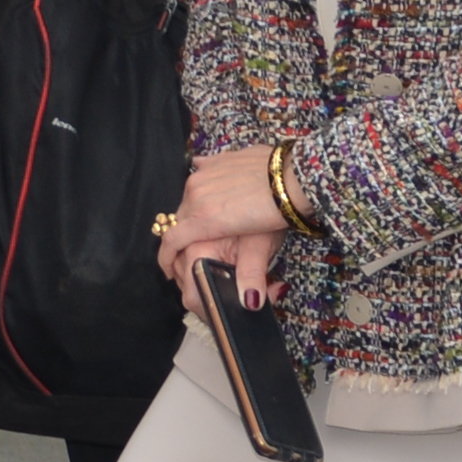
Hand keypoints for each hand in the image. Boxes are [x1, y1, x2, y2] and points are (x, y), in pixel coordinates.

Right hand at [166, 145, 288, 308]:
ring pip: (189, 198)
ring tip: (211, 221)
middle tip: (197, 247)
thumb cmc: (277, 212)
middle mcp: (196, 194)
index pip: (172, 240)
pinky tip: (212, 188)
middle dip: (185, 236)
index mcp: (204, 219)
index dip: (166, 258)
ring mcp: (204, 173)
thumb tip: (249, 302)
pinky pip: (199, 171)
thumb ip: (250, 275)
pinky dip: (203, 184)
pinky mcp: (216, 159)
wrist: (294, 175)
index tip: (169, 269)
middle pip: (180, 220)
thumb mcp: (262, 247)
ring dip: (195, 211)